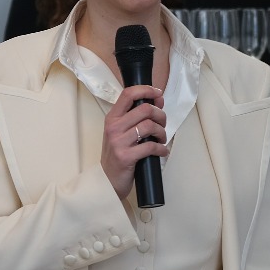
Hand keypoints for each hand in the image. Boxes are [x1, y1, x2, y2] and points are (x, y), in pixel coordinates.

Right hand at [101, 84, 168, 199]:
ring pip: (149, 126)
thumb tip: (157, 100)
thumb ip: (136, 116)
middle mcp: (114, 127)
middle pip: (144, 109)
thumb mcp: (121, 132)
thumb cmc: (117, 154)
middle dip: (160, 115)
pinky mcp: (126, 156)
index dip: (146, 90)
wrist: (107, 180)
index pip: (128, 94)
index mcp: (112, 118)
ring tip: (162, 139)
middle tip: (162, 124)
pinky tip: (162, 151)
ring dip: (162, 132)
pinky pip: (151, 146)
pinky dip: (161, 149)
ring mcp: (119, 142)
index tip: (157, 94)